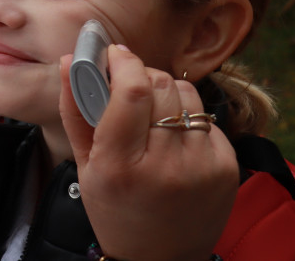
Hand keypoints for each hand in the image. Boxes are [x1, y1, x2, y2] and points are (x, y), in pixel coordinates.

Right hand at [59, 46, 237, 260]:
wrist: (161, 259)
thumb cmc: (115, 209)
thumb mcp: (84, 164)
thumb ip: (74, 109)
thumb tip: (67, 59)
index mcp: (120, 166)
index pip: (131, 91)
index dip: (123, 61)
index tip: (115, 53)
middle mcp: (164, 166)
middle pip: (160, 85)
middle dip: (141, 74)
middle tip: (129, 83)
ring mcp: (201, 167)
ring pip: (186, 94)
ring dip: (166, 93)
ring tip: (153, 114)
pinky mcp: (227, 168)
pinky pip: (206, 118)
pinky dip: (187, 119)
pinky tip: (174, 140)